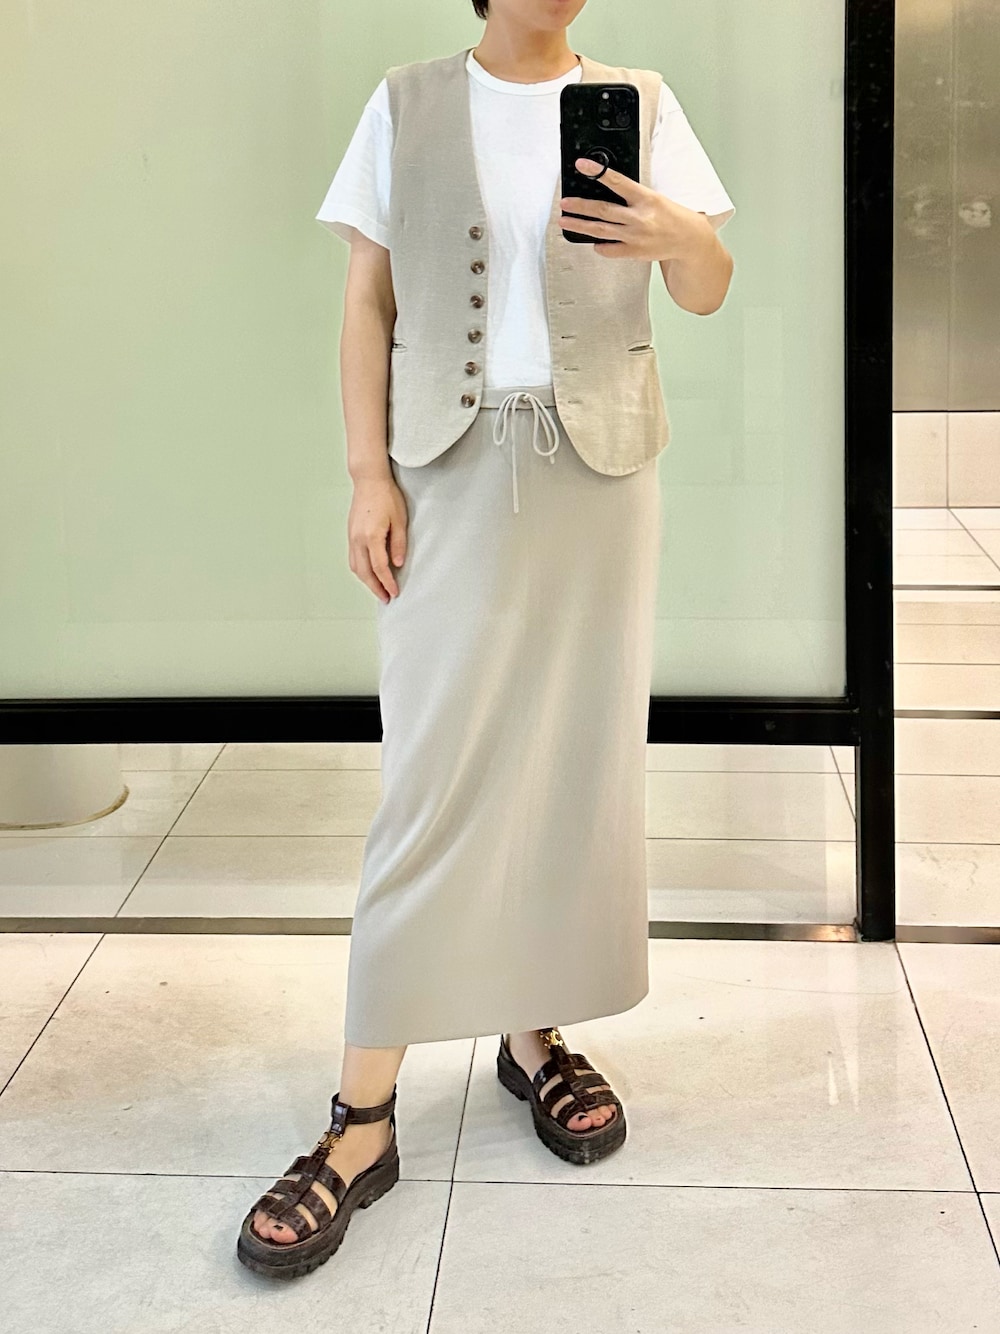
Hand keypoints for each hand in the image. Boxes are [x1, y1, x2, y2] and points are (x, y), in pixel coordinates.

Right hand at [348, 474, 407, 602]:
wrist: (369, 480)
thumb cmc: (386, 496)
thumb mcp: (400, 520)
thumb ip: (399, 544)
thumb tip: (398, 564)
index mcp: (372, 536)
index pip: (380, 567)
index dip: (388, 583)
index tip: (394, 592)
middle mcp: (358, 539)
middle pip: (364, 572)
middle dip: (375, 588)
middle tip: (386, 598)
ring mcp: (352, 537)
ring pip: (356, 567)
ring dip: (366, 581)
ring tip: (378, 589)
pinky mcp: (350, 534)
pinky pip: (353, 558)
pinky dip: (360, 570)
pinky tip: (368, 573)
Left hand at [560, 157, 710, 260]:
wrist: (688, 240)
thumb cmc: (672, 216)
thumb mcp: (655, 198)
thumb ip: (632, 196)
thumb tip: (607, 190)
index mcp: (646, 198)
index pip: (617, 182)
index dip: (597, 172)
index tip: (582, 166)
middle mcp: (639, 218)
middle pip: (602, 210)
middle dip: (580, 206)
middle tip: (565, 203)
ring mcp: (635, 237)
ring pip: (600, 230)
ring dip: (580, 225)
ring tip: (565, 221)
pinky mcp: (634, 252)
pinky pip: (609, 250)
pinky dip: (599, 245)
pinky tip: (592, 241)